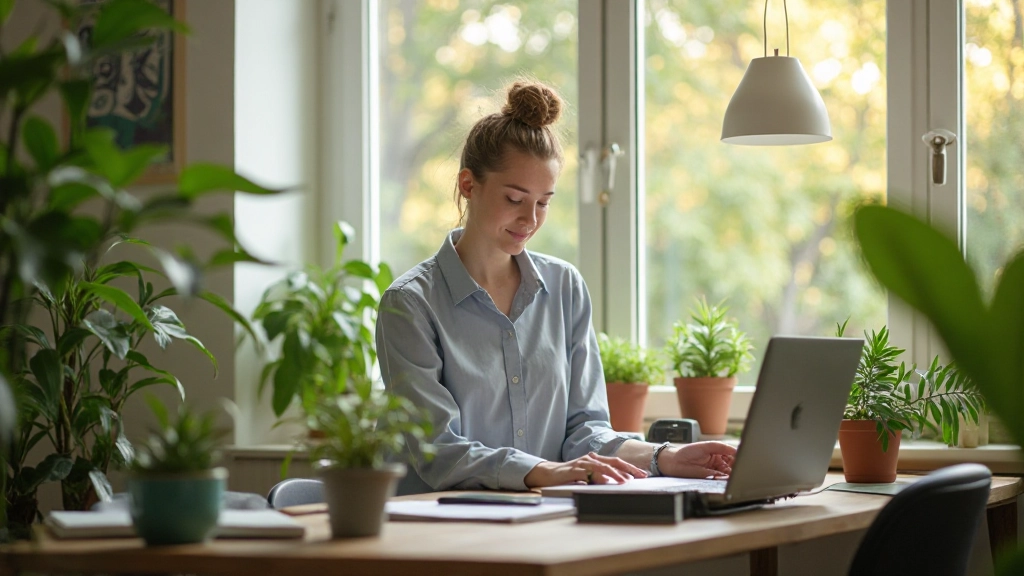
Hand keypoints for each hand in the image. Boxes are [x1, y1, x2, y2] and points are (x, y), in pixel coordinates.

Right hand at [524, 452, 648, 487]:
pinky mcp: (573, 470)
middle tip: (641, 476)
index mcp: (595, 459)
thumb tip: (615, 482)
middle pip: (613, 462)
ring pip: (602, 467)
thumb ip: (599, 476)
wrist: (548, 473)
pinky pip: (587, 473)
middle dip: (628, 469)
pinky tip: (604, 481)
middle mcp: (591, 459)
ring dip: (615, 474)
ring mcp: (582, 463)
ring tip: (625, 481)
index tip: (643, 474)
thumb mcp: (587, 475)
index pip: (616, 462)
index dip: (630, 468)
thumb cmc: (569, 475)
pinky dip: (596, 477)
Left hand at [657, 441, 735, 478]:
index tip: (741, 457)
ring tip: (730, 472)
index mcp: (717, 452)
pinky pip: (721, 479)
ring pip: (728, 473)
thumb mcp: (706, 445)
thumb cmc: (687, 451)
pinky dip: (724, 479)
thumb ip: (720, 446)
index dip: (737, 456)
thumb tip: (735, 449)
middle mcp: (717, 462)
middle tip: (737, 466)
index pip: (731, 454)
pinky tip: (722, 477)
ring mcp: (714, 471)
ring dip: (731, 474)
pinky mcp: (710, 479)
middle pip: (732, 465)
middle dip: (736, 466)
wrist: (674, 462)